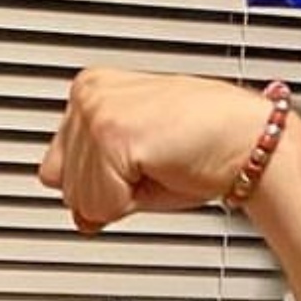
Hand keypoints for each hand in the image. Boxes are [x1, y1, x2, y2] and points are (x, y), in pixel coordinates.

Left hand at [37, 68, 280, 233]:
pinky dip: (131, 203)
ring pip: (81, 199)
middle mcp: (88, 95)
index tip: (136, 164)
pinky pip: (100, 204)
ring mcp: (98, 111)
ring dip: (123, 197)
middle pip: (65, 188)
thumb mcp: (130, 162)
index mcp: (90, 91)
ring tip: (156, 166)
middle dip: (108, 192)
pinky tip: (158, 170)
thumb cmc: (199, 147)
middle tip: (150, 167)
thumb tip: (73, 209)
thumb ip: (91, 178)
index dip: (98, 184)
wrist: (244, 142)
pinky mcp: (112, 134)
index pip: (56, 171)